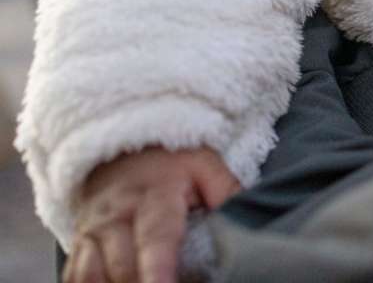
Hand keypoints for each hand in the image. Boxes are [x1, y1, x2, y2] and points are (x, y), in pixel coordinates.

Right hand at [65, 146, 240, 282]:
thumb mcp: (205, 165)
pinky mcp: (79, 245)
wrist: (122, 151)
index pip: (156, 237)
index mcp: (154, 196)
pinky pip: (75, 276)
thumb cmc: (172, 163)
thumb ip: (226, 192)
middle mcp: (117, 216)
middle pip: (121, 265)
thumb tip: (247, 219)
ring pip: (91, 275)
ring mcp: (93, 233)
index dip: (159, 270)